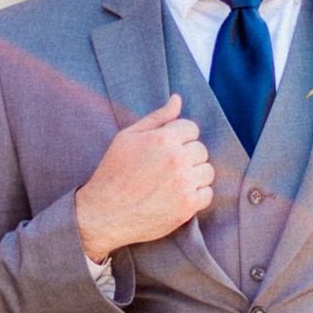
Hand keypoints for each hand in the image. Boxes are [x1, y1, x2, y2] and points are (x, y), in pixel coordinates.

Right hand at [75, 95, 213, 263]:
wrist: (104, 214)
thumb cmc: (113, 173)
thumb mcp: (128, 137)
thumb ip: (157, 117)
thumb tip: (178, 99)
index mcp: (163, 138)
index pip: (191, 128)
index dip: (179, 138)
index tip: (165, 151)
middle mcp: (177, 159)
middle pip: (201, 150)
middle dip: (187, 157)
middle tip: (166, 170)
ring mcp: (184, 183)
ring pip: (207, 171)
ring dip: (194, 176)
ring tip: (173, 183)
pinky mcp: (187, 206)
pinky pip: (207, 194)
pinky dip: (196, 196)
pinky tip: (177, 196)